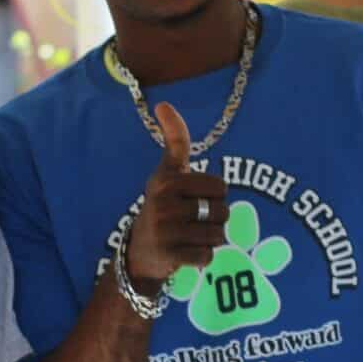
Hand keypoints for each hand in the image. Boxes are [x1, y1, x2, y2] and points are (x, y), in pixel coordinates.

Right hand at [124, 102, 228, 287]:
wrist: (139, 251)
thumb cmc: (163, 204)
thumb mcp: (167, 172)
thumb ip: (175, 141)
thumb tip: (162, 103)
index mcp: (166, 180)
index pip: (220, 186)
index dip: (215, 194)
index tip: (195, 197)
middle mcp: (163, 203)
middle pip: (223, 211)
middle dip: (216, 218)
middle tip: (194, 221)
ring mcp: (165, 230)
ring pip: (218, 234)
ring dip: (211, 239)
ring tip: (191, 236)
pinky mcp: (170, 255)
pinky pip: (208, 256)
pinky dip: (203, 257)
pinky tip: (187, 252)